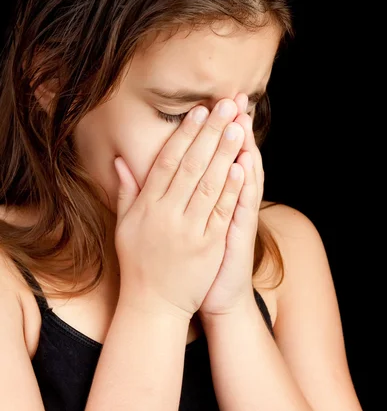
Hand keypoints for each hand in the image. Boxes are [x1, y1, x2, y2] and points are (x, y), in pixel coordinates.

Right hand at [113, 98, 245, 320]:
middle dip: (212, 132)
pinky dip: (232, 189)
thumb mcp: (125, 226)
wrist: (153, 306)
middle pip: (192, 165)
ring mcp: (189, 229)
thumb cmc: (138, 263)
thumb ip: (126, 192)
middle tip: (227, 105)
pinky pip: (222, 212)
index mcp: (147, 206)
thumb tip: (121, 161)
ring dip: (225, 153)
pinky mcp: (208, 246)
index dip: (185, 134)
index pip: (168, 161)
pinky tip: (241, 166)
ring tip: (238, 126)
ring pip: (209, 184)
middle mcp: (167, 213)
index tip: (200, 111)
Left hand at [198, 92, 263, 319]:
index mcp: (213, 195)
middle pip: (233, 157)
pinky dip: (245, 186)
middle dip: (233, 127)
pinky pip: (244, 207)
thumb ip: (177, 194)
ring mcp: (238, 216)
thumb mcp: (187, 222)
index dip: (212, 130)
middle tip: (235, 97)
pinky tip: (244, 165)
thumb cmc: (197, 258)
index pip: (215, 155)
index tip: (209, 101)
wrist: (214, 295)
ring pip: (244, 176)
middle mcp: (230, 200)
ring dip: (244, 148)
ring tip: (242, 120)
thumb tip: (164, 168)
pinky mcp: (241, 234)